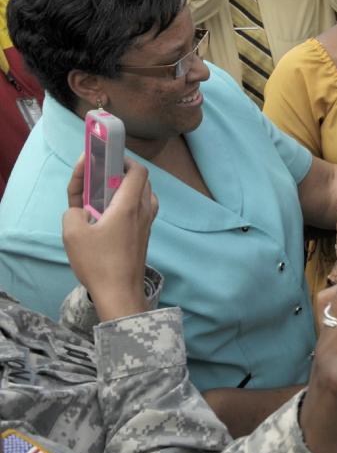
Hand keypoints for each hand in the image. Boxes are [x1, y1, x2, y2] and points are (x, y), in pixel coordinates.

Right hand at [61, 157, 158, 321]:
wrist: (120, 293)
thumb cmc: (99, 262)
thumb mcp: (73, 233)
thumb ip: (73, 212)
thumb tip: (80, 210)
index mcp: (129, 205)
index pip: (137, 170)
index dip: (123, 160)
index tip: (105, 160)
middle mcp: (143, 211)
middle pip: (141, 181)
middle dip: (121, 173)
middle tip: (100, 177)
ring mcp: (147, 224)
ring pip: (143, 196)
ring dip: (127, 189)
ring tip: (104, 196)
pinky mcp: (144, 236)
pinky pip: (141, 211)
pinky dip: (129, 205)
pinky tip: (111, 215)